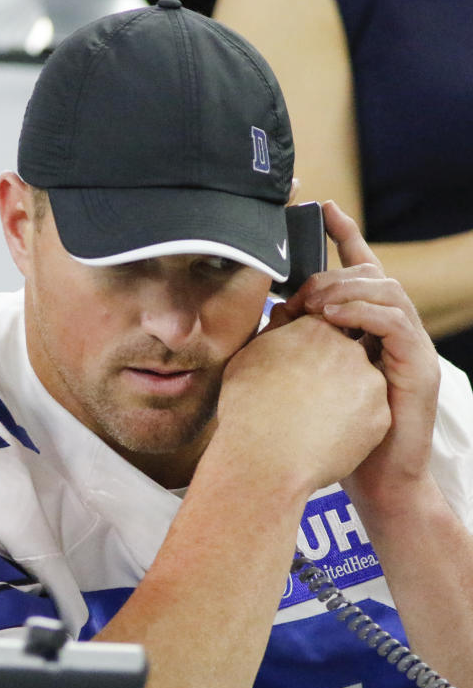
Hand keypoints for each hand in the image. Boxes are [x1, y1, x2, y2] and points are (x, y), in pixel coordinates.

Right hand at [218, 314, 389, 494]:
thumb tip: (284, 312)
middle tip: (304, 394)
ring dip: (341, 396)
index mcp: (315, 331)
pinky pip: (368, 414)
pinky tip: (326, 436)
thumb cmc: (247, 409)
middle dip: (330, 370)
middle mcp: (348, 349)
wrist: (265, 459)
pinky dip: (351, 423)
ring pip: (361, 383)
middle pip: (347, 351)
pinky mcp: (381, 415)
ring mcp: (369, 382)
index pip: (325, 325)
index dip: (311, 346)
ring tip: (313, 419)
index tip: (298, 364)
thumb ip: (273, 330)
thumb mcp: (247, 358)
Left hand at [276, 200, 440, 511]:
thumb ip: (297, 341)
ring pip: (386, 290)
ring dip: (345, 288)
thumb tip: (268, 312)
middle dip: (333, 270)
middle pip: (371, 274)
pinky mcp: (419, 365)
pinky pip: (395, 321)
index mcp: (368, 326)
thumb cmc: (332, 431)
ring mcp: (410, 345)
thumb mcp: (308, 376)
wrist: (371, 479)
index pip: (360, 269)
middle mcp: (393, 329)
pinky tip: (332, 317)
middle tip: (299, 290)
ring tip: (313, 302)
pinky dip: (362, 312)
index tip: (320, 208)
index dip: (344, 235)